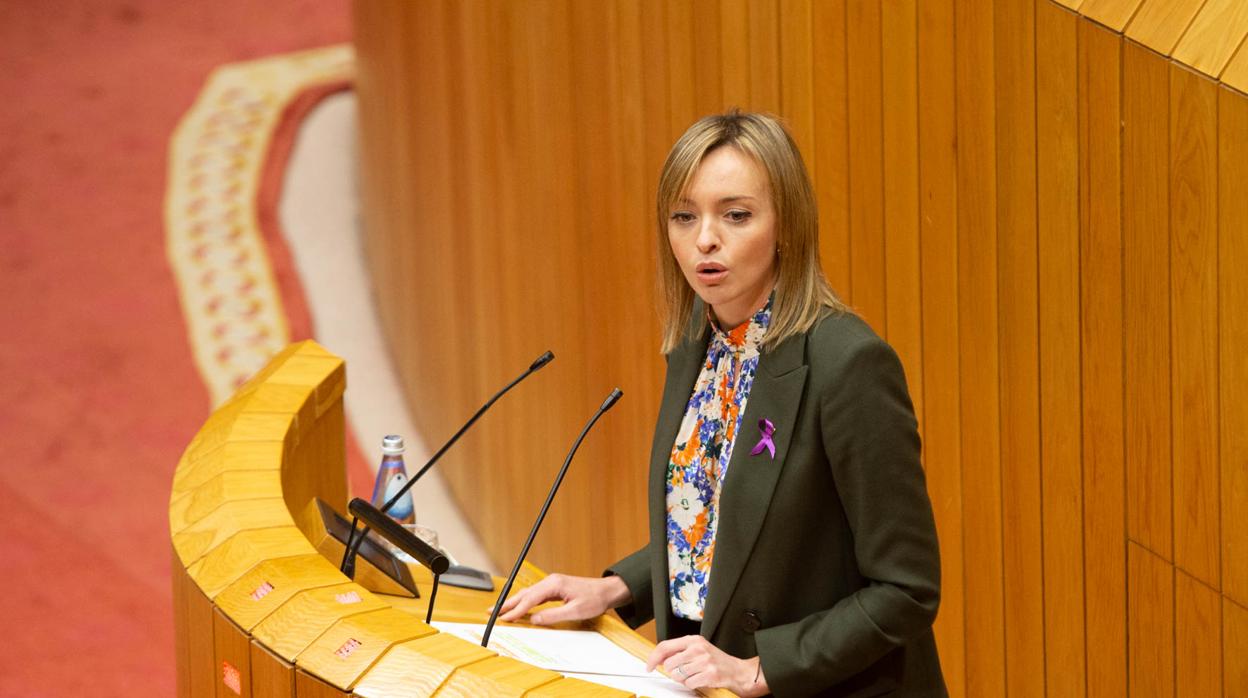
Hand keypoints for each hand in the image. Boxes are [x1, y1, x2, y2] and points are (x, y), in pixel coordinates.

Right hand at [496, 574, 630, 624]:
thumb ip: (553, 615)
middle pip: (525, 593)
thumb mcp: (575, 611)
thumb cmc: (594, 599)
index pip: (530, 599)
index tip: (505, 618)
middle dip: (508, 604)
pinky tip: (519, 608)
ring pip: (528, 594)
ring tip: (500, 611)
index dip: (516, 610)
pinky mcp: (554, 588)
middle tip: (492, 612)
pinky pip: (535, 595)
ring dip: (514, 603)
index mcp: (554, 585)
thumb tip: (534, 619)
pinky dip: (524, 601)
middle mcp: (551, 581)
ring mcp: (552, 583)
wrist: (607, 591)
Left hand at [646, 635, 768, 696]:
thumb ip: (679, 651)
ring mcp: (704, 661)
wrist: (737, 671)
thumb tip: (659, 658)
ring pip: (677, 675)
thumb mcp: (697, 649)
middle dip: (673, 672)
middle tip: (684, 671)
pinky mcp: (709, 674)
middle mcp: (698, 648)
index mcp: (693, 640)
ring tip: (694, 675)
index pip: (665, 646)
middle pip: (669, 664)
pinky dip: (692, 685)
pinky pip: (688, 683)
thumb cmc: (715, 660)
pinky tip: (700, 680)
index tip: (649, 666)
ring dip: (683, 679)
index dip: (654, 658)